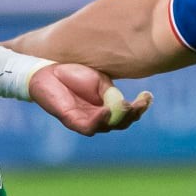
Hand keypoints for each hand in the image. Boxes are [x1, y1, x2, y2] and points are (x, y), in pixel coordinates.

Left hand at [29, 64, 151, 136]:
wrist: (47, 69)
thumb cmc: (72, 74)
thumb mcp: (99, 81)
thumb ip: (110, 93)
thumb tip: (123, 105)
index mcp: (107, 106)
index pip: (127, 113)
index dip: (140, 108)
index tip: (149, 95)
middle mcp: (97, 116)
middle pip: (121, 123)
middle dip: (133, 115)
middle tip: (141, 102)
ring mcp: (84, 120)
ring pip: (107, 127)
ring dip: (120, 119)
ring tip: (128, 106)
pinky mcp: (71, 120)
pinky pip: (88, 126)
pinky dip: (99, 120)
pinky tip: (107, 111)